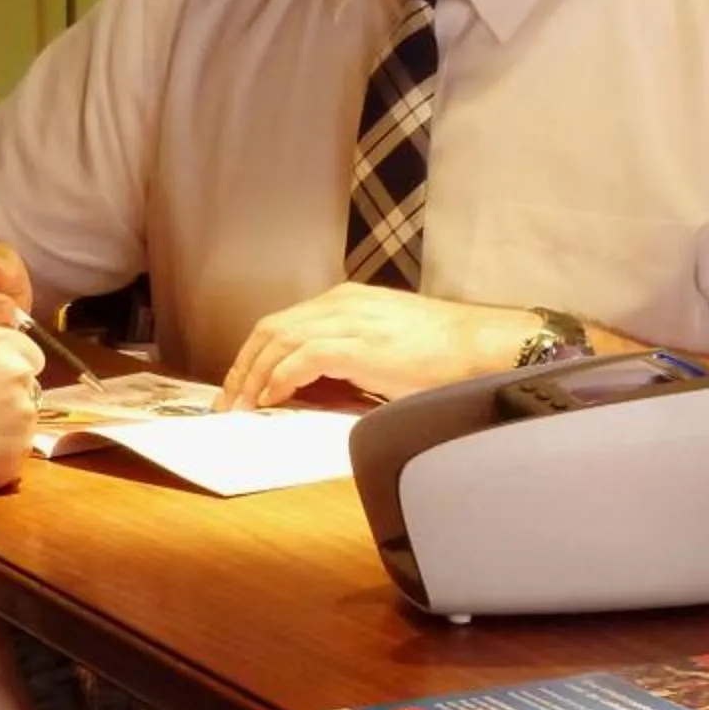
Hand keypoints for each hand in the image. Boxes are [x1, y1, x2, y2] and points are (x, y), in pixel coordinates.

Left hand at [218, 284, 533, 409]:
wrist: (480, 346)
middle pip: (269, 330)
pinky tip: (270, 400)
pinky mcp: (356, 344)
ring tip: (241, 407)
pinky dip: (278, 380)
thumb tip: (319, 388)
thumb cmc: (443, 352)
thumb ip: (349, 356)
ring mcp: (347, 321)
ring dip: (252, 377)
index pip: (282, 324)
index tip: (242, 386)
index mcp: (346, 302)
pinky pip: (300, 359)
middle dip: (242, 367)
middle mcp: (340, 304)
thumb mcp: (385, 344)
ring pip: (277, 342)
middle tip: (229, 402)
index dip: (254, 356)